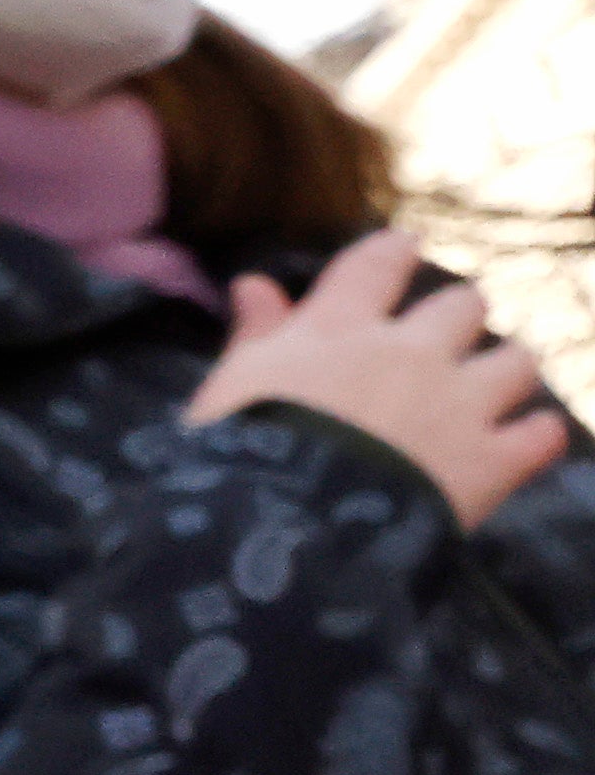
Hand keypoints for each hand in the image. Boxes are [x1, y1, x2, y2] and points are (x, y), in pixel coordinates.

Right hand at [190, 225, 568, 530]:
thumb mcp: (233, 384)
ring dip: (508, 369)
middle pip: (462, 305)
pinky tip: (525, 440)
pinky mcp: (491, 461)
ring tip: (495, 384)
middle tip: (445, 336)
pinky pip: (541, 435)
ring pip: (517, 361)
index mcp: (340, 328)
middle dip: (458, 316)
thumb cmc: (244, 450)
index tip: (402, 248)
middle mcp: (410, 352)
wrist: (291, 525)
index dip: (394, 252)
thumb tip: (253, 283)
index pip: (379, 263)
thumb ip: (257, 333)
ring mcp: (459, 405)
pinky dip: (536, 436)